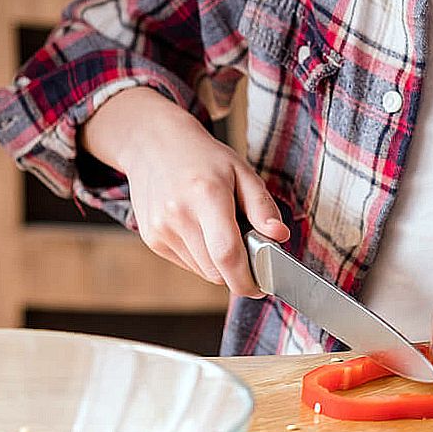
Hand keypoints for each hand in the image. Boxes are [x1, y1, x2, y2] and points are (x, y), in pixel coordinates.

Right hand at [82, 87, 287, 296]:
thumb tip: (280, 236)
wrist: (153, 145)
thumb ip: (262, 206)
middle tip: (247, 247)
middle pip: (216, 270)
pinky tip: (200, 229)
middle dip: (237, 269)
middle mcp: (179, 215)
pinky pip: (187, 263)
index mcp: (206, 196)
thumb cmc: (204, 158)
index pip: (227, 254)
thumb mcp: (242, 171)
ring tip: (219, 229)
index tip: (261, 287)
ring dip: (218, 263)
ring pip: (202, 271)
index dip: (246, 279)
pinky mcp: (152, 239)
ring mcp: (161, 229)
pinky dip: (201, 256)